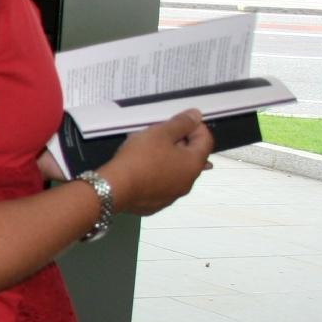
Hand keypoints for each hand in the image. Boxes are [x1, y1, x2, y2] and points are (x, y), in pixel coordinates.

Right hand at [98, 108, 214, 216]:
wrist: (114, 188)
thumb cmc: (140, 157)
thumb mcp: (160, 133)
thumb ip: (181, 123)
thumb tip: (197, 116)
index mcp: (194, 163)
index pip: (206, 140)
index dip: (195, 126)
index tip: (178, 121)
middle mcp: (189, 182)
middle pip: (191, 157)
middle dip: (180, 143)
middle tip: (159, 135)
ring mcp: (173, 195)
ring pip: (176, 173)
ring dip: (169, 160)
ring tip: (148, 152)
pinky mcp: (157, 204)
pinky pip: (162, 186)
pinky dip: (158, 176)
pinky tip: (142, 171)